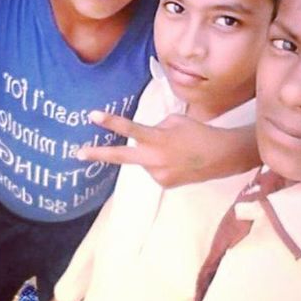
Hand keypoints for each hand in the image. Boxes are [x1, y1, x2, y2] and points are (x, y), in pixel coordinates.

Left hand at [77, 110, 258, 187]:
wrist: (222, 157)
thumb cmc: (198, 132)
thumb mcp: (175, 121)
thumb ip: (153, 128)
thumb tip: (140, 137)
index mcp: (158, 138)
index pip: (130, 128)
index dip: (110, 122)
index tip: (91, 115)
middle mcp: (156, 158)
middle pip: (121, 157)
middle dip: (98, 154)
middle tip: (77, 153)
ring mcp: (159, 174)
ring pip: (142, 161)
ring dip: (149, 154)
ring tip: (173, 151)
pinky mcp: (164, 184)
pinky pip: (153, 170)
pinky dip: (159, 164)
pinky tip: (175, 162)